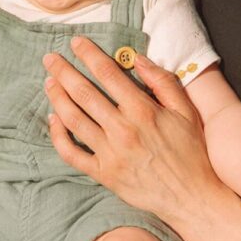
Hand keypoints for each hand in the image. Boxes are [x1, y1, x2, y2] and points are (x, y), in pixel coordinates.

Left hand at [42, 37, 233, 228]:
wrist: (191, 198)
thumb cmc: (191, 152)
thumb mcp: (186, 111)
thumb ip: (163, 82)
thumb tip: (138, 59)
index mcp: (142, 109)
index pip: (107, 73)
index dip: (88, 54)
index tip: (75, 42)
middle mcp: (122, 129)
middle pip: (84, 93)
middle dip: (63, 71)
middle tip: (50, 58)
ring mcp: (110, 153)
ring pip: (73, 119)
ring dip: (57, 97)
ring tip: (49, 82)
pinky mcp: (103, 174)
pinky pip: (72, 153)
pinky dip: (58, 136)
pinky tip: (54, 120)